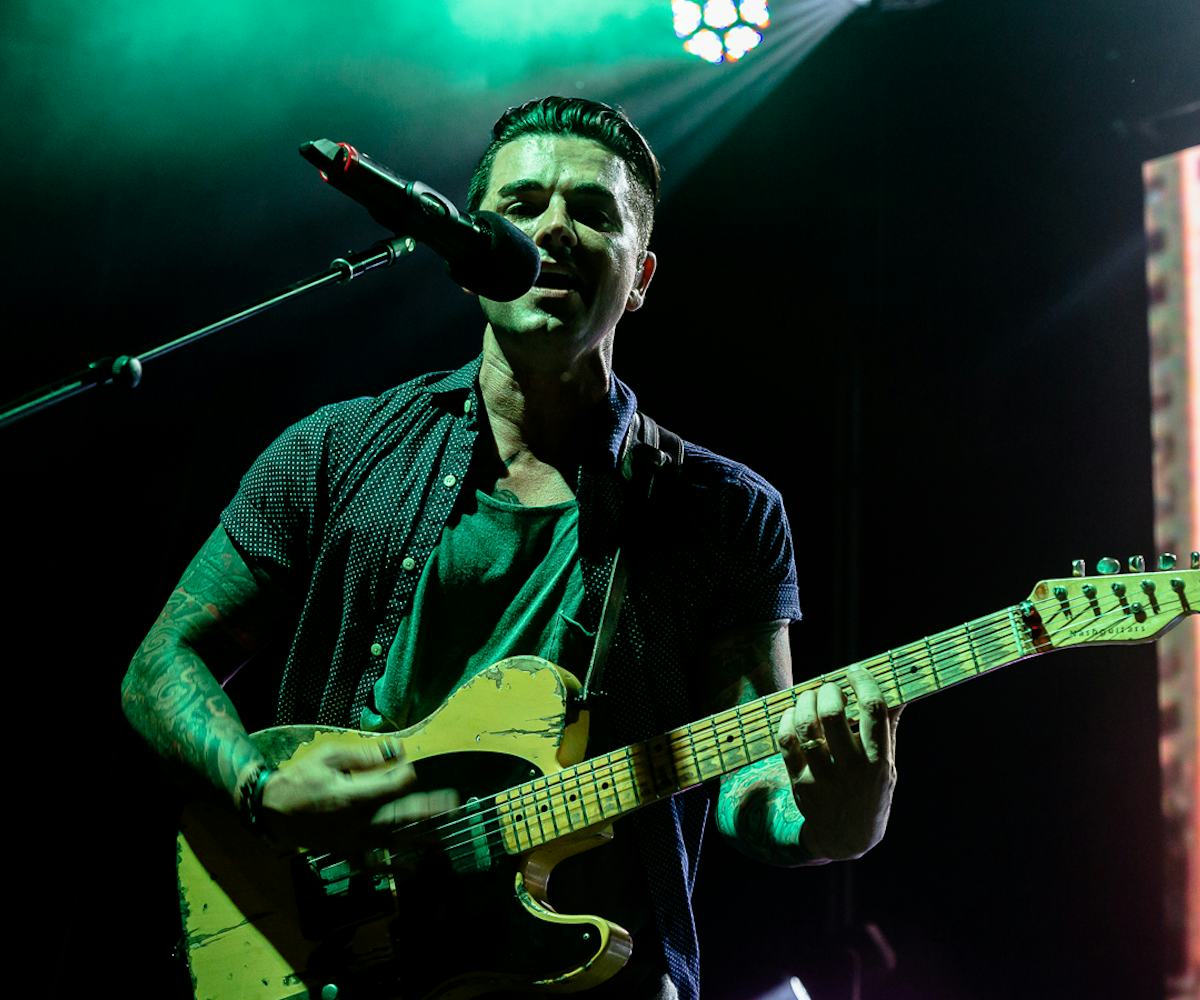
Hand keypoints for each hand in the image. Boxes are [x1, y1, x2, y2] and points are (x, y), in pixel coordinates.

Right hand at [259, 738, 458, 852]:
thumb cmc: (302, 778)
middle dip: (429, 809)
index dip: (406, 776)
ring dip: (420, 838)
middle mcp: (357, 822)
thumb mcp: (329, 756)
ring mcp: (353, 841)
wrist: (274, 811)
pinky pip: (376, 863)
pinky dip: (395, 867)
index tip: (408, 767)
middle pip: (401, 815)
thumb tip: (397, 751)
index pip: (393, 787)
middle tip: (454, 804)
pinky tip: (414, 868)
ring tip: (446, 838)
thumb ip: (364, 756)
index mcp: (352, 796)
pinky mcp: (348, 852)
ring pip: (394, 839)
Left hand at [777, 666, 899, 860]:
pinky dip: (787, 720)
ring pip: (806, 725)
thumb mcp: (889, 765)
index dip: (863, 682)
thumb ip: (889, 728)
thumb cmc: (871, 791)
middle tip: (830, 687)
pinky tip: (794, 714)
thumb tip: (900, 690)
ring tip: (810, 696)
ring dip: (805, 701)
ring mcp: (823, 777)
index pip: (874, 710)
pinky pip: (786, 741)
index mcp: (879, 761)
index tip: (855, 671)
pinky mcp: (800, 783)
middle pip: (833, 713)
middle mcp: (852, 769)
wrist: (848, 837)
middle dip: (829, 690)